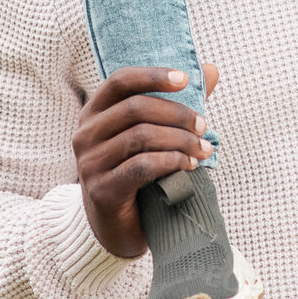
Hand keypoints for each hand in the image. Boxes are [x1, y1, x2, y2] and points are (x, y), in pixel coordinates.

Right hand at [73, 63, 218, 258]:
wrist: (114, 228)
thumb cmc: (135, 172)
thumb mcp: (151, 135)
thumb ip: (177, 103)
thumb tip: (212, 70)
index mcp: (94, 113)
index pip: (121, 81)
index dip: (153, 76)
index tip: (185, 79)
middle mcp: (86, 134)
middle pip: (136, 108)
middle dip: (177, 114)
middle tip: (203, 126)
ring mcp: (90, 164)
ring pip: (141, 136)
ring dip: (180, 140)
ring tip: (202, 149)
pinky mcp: (102, 191)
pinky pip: (142, 166)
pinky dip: (171, 161)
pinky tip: (189, 166)